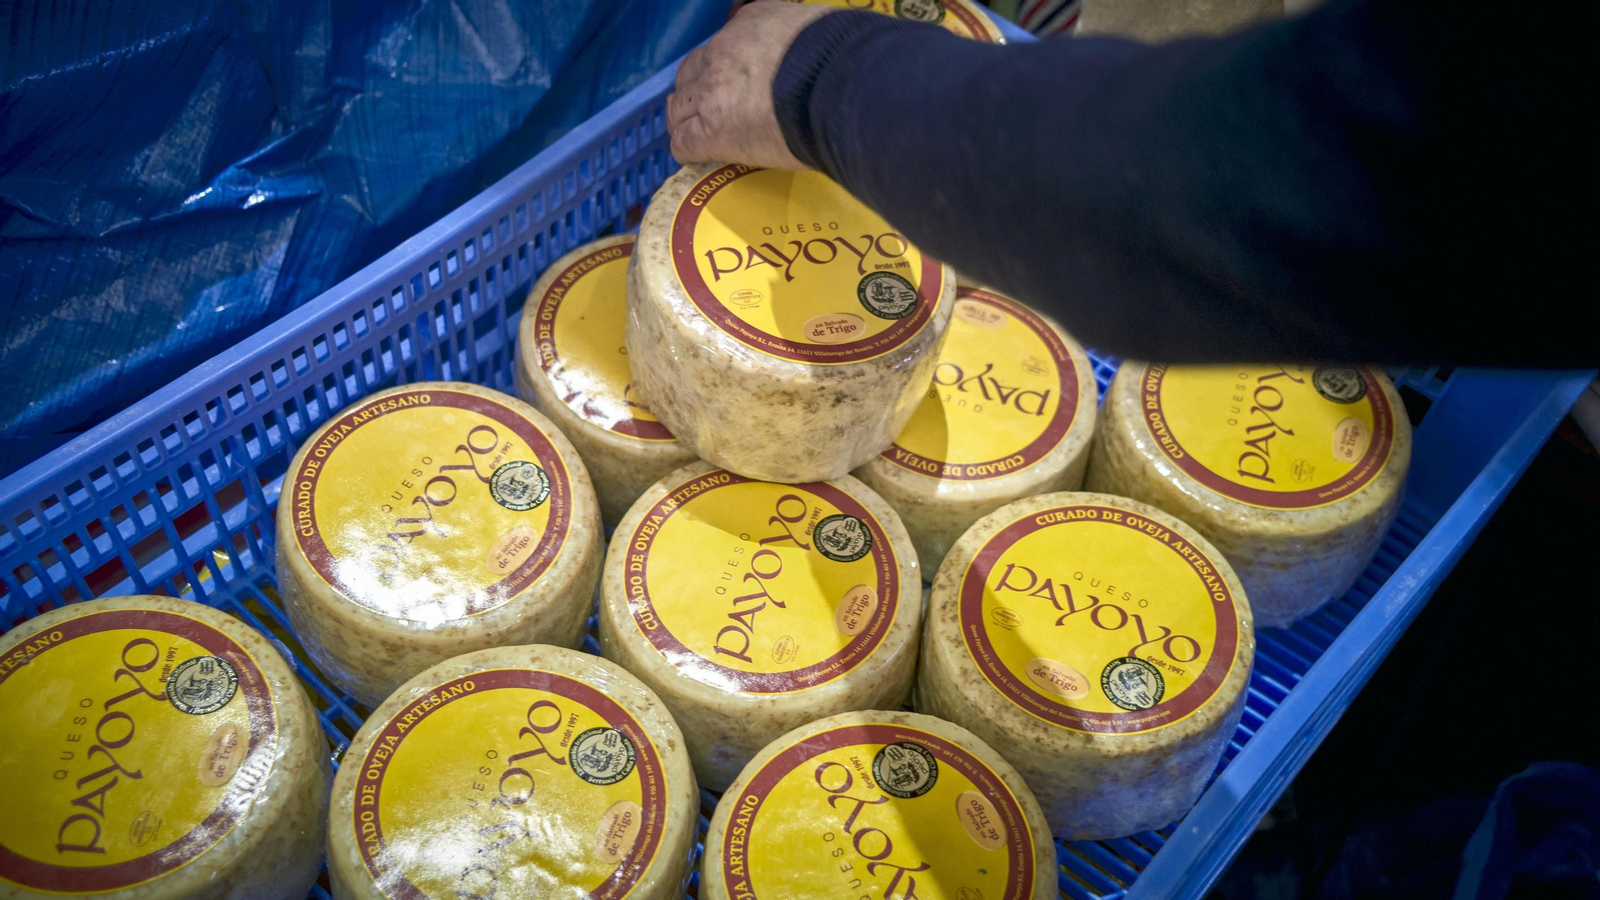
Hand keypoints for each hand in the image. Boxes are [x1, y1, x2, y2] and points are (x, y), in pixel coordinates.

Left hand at [667, 1, 831, 168]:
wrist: (835, 87)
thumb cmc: (836, 59)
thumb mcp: (808, 26)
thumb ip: (788, 37)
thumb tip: (793, 54)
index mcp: (744, 26)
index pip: (717, 48)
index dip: (719, 69)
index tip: (731, 83)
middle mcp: (719, 55)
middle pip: (689, 76)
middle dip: (696, 92)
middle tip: (708, 110)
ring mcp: (711, 94)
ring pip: (679, 109)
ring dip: (685, 121)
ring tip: (697, 135)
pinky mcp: (712, 132)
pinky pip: (683, 143)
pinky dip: (687, 150)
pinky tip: (697, 156)